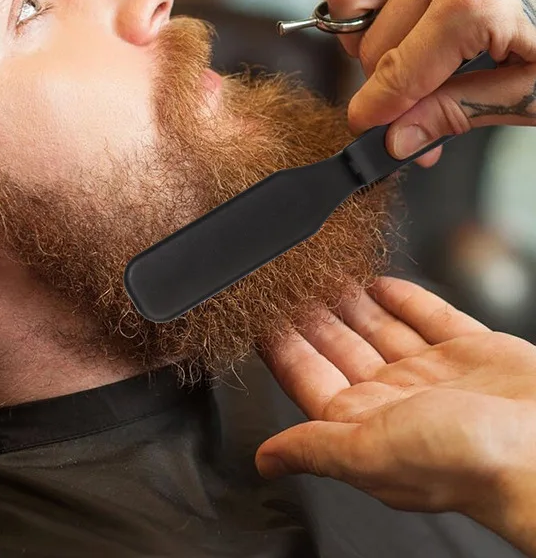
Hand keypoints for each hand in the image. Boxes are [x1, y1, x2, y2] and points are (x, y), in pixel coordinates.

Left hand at [255, 277, 535, 551]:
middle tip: (290, 284)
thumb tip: (266, 460)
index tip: (262, 318)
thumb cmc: (467, 461)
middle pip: (342, 348)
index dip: (285, 348)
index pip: (310, 379)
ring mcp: (436, 375)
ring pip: (381, 330)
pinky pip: (428, 316)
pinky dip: (403, 298)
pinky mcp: (473, 352)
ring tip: (326, 275)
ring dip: (353, 304)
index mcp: (368, 426)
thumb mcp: (371, 451)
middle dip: (315, 318)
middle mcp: (398, 400)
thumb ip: (315, 448)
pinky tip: (381, 282)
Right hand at [327, 0, 535, 166]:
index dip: (375, 113)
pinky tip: (412, 27)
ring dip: (366, 34)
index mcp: (473, 2)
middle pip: (370, 45)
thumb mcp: (535, 92)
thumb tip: (398, 139)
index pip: (394, 74)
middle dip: (385, 85)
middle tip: (417, 110)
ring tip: (407, 60)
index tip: (367, 132)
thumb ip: (457, 112)